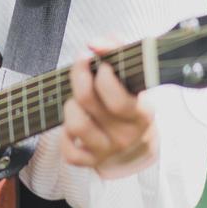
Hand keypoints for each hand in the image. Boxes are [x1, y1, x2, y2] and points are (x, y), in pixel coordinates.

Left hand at [62, 44, 157, 178]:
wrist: (136, 141)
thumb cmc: (129, 98)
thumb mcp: (131, 72)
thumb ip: (116, 48)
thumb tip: (94, 44)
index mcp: (142, 114)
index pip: (118, 99)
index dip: (104, 78)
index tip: (100, 64)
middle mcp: (126, 135)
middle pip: (89, 103)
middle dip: (80, 78)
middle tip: (82, 68)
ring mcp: (108, 150)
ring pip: (76, 125)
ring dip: (70, 106)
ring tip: (77, 100)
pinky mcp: (92, 162)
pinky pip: (69, 152)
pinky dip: (65, 137)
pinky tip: (72, 126)